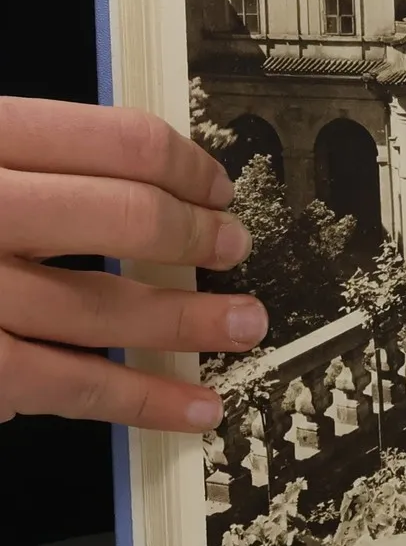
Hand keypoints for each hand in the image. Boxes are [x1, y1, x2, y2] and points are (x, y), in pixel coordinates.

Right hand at [0, 99, 262, 430]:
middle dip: (197, 234)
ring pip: (106, 305)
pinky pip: (69, 385)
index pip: (112, 139)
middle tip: (230, 246)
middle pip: (124, 215)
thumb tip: (129, 177)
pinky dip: (143, 400)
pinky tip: (193, 406)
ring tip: (244, 322)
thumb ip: (23, 161)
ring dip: (193, 318)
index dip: (184, 163)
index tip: (214, 186)